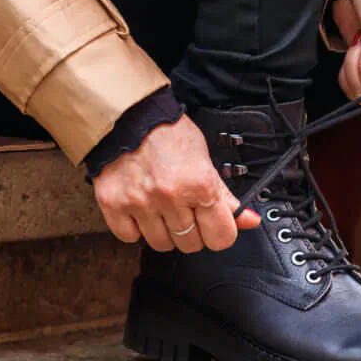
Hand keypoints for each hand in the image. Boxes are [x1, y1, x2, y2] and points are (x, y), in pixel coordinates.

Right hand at [92, 117, 260, 251]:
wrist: (129, 116)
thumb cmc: (168, 134)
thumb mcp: (204, 160)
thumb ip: (225, 195)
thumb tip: (248, 220)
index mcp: (198, 184)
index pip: (221, 237)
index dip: (220, 232)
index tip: (213, 224)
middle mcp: (169, 196)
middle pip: (190, 244)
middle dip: (191, 231)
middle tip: (184, 209)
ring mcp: (139, 202)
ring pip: (161, 244)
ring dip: (164, 231)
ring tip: (161, 207)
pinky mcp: (113, 204)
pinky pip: (129, 237)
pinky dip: (136, 228)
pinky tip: (141, 209)